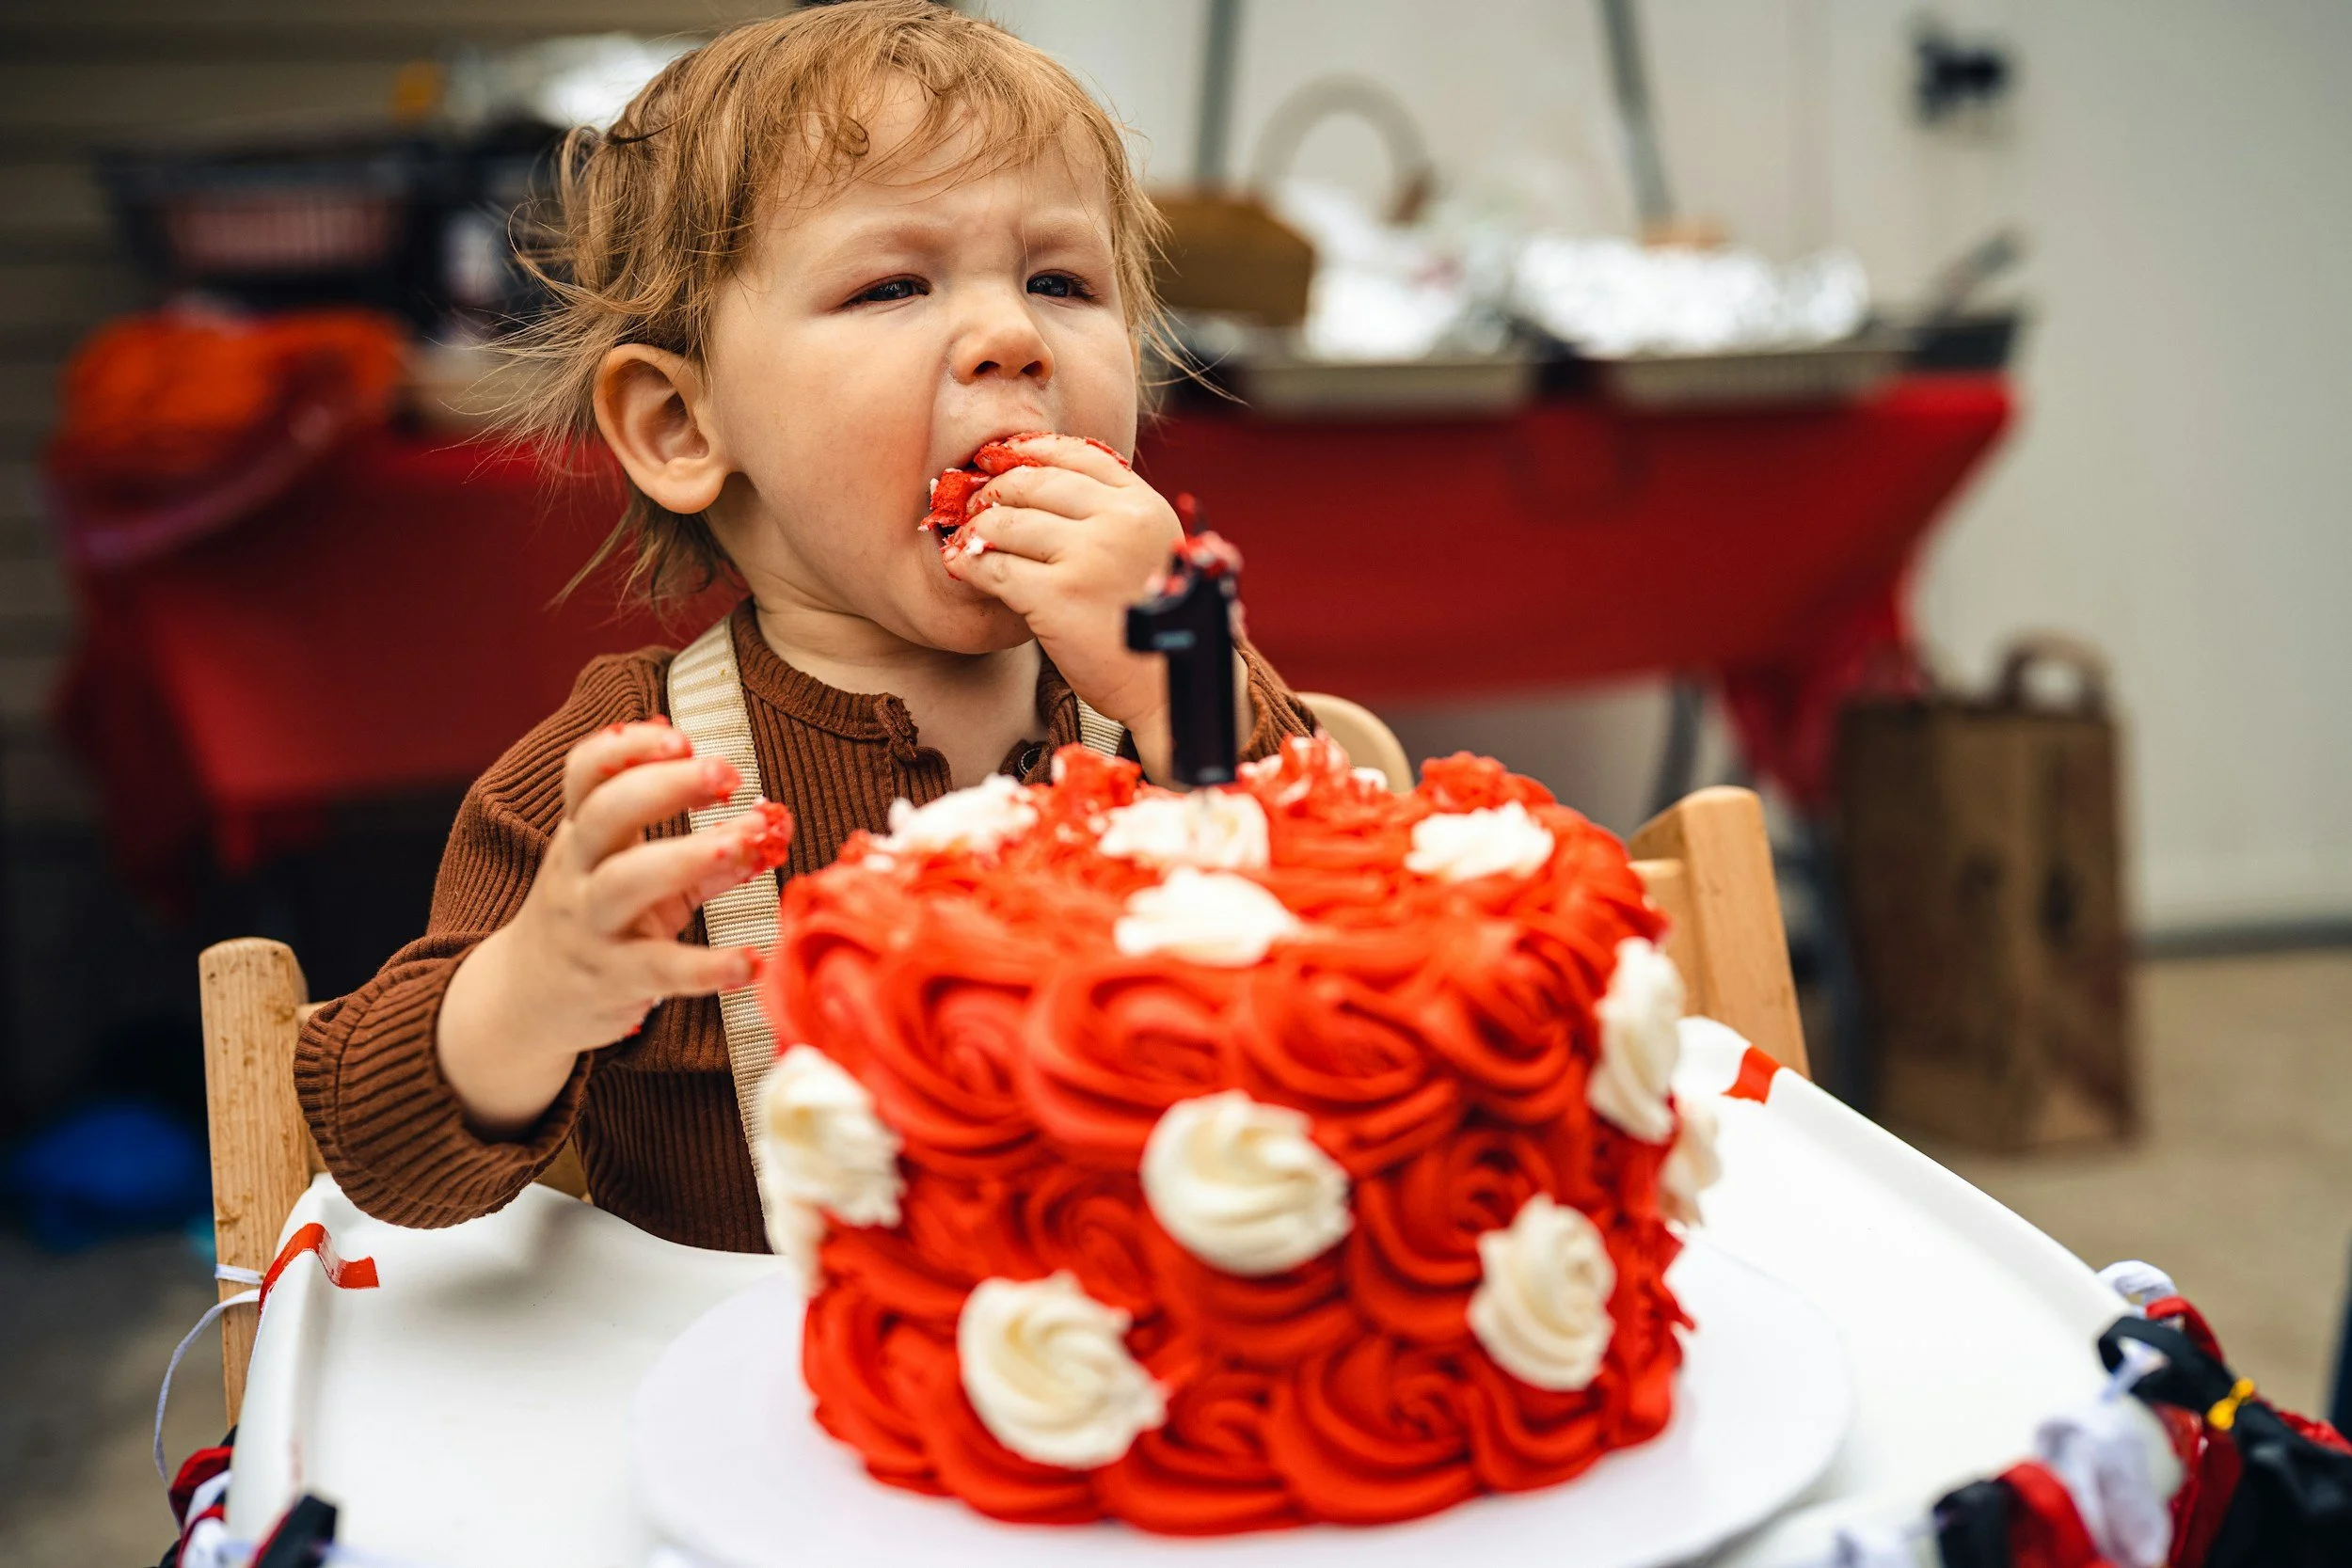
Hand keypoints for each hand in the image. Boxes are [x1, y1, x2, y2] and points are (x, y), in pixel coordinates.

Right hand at [435, 719, 791, 1135]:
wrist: (529, 997)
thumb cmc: (599, 918)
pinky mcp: (612, 977)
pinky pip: (660, 968)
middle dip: (666, 785)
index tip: (681, 738)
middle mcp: (577, 871)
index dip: (628, 747)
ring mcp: (590, 925)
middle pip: (606, 814)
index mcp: (582, 833)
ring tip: (746, 841)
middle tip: (727, 773)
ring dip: (688, 855)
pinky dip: (708, 966)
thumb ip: (698, 848)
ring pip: (626, 882)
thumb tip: (767, 824)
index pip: (585, 774)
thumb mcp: (635, 873)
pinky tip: (752, 962)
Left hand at [940, 434, 1187, 772]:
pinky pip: (993, 567)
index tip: (998, 457)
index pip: (1077, 455)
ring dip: (976, 529)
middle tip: (972, 503)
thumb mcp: (1153, 553)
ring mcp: (1088, 556)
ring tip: (965, 539)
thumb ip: (1115, 519)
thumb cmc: (1155, 628)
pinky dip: (968, 565)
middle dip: (994, 490)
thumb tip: (1044, 489)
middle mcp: (1120, 522)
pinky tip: (958, 568)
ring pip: (1007, 522)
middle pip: (1035, 483)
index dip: (1029, 451)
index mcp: (1146, 507)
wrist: (1168, 691)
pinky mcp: (1057, 596)